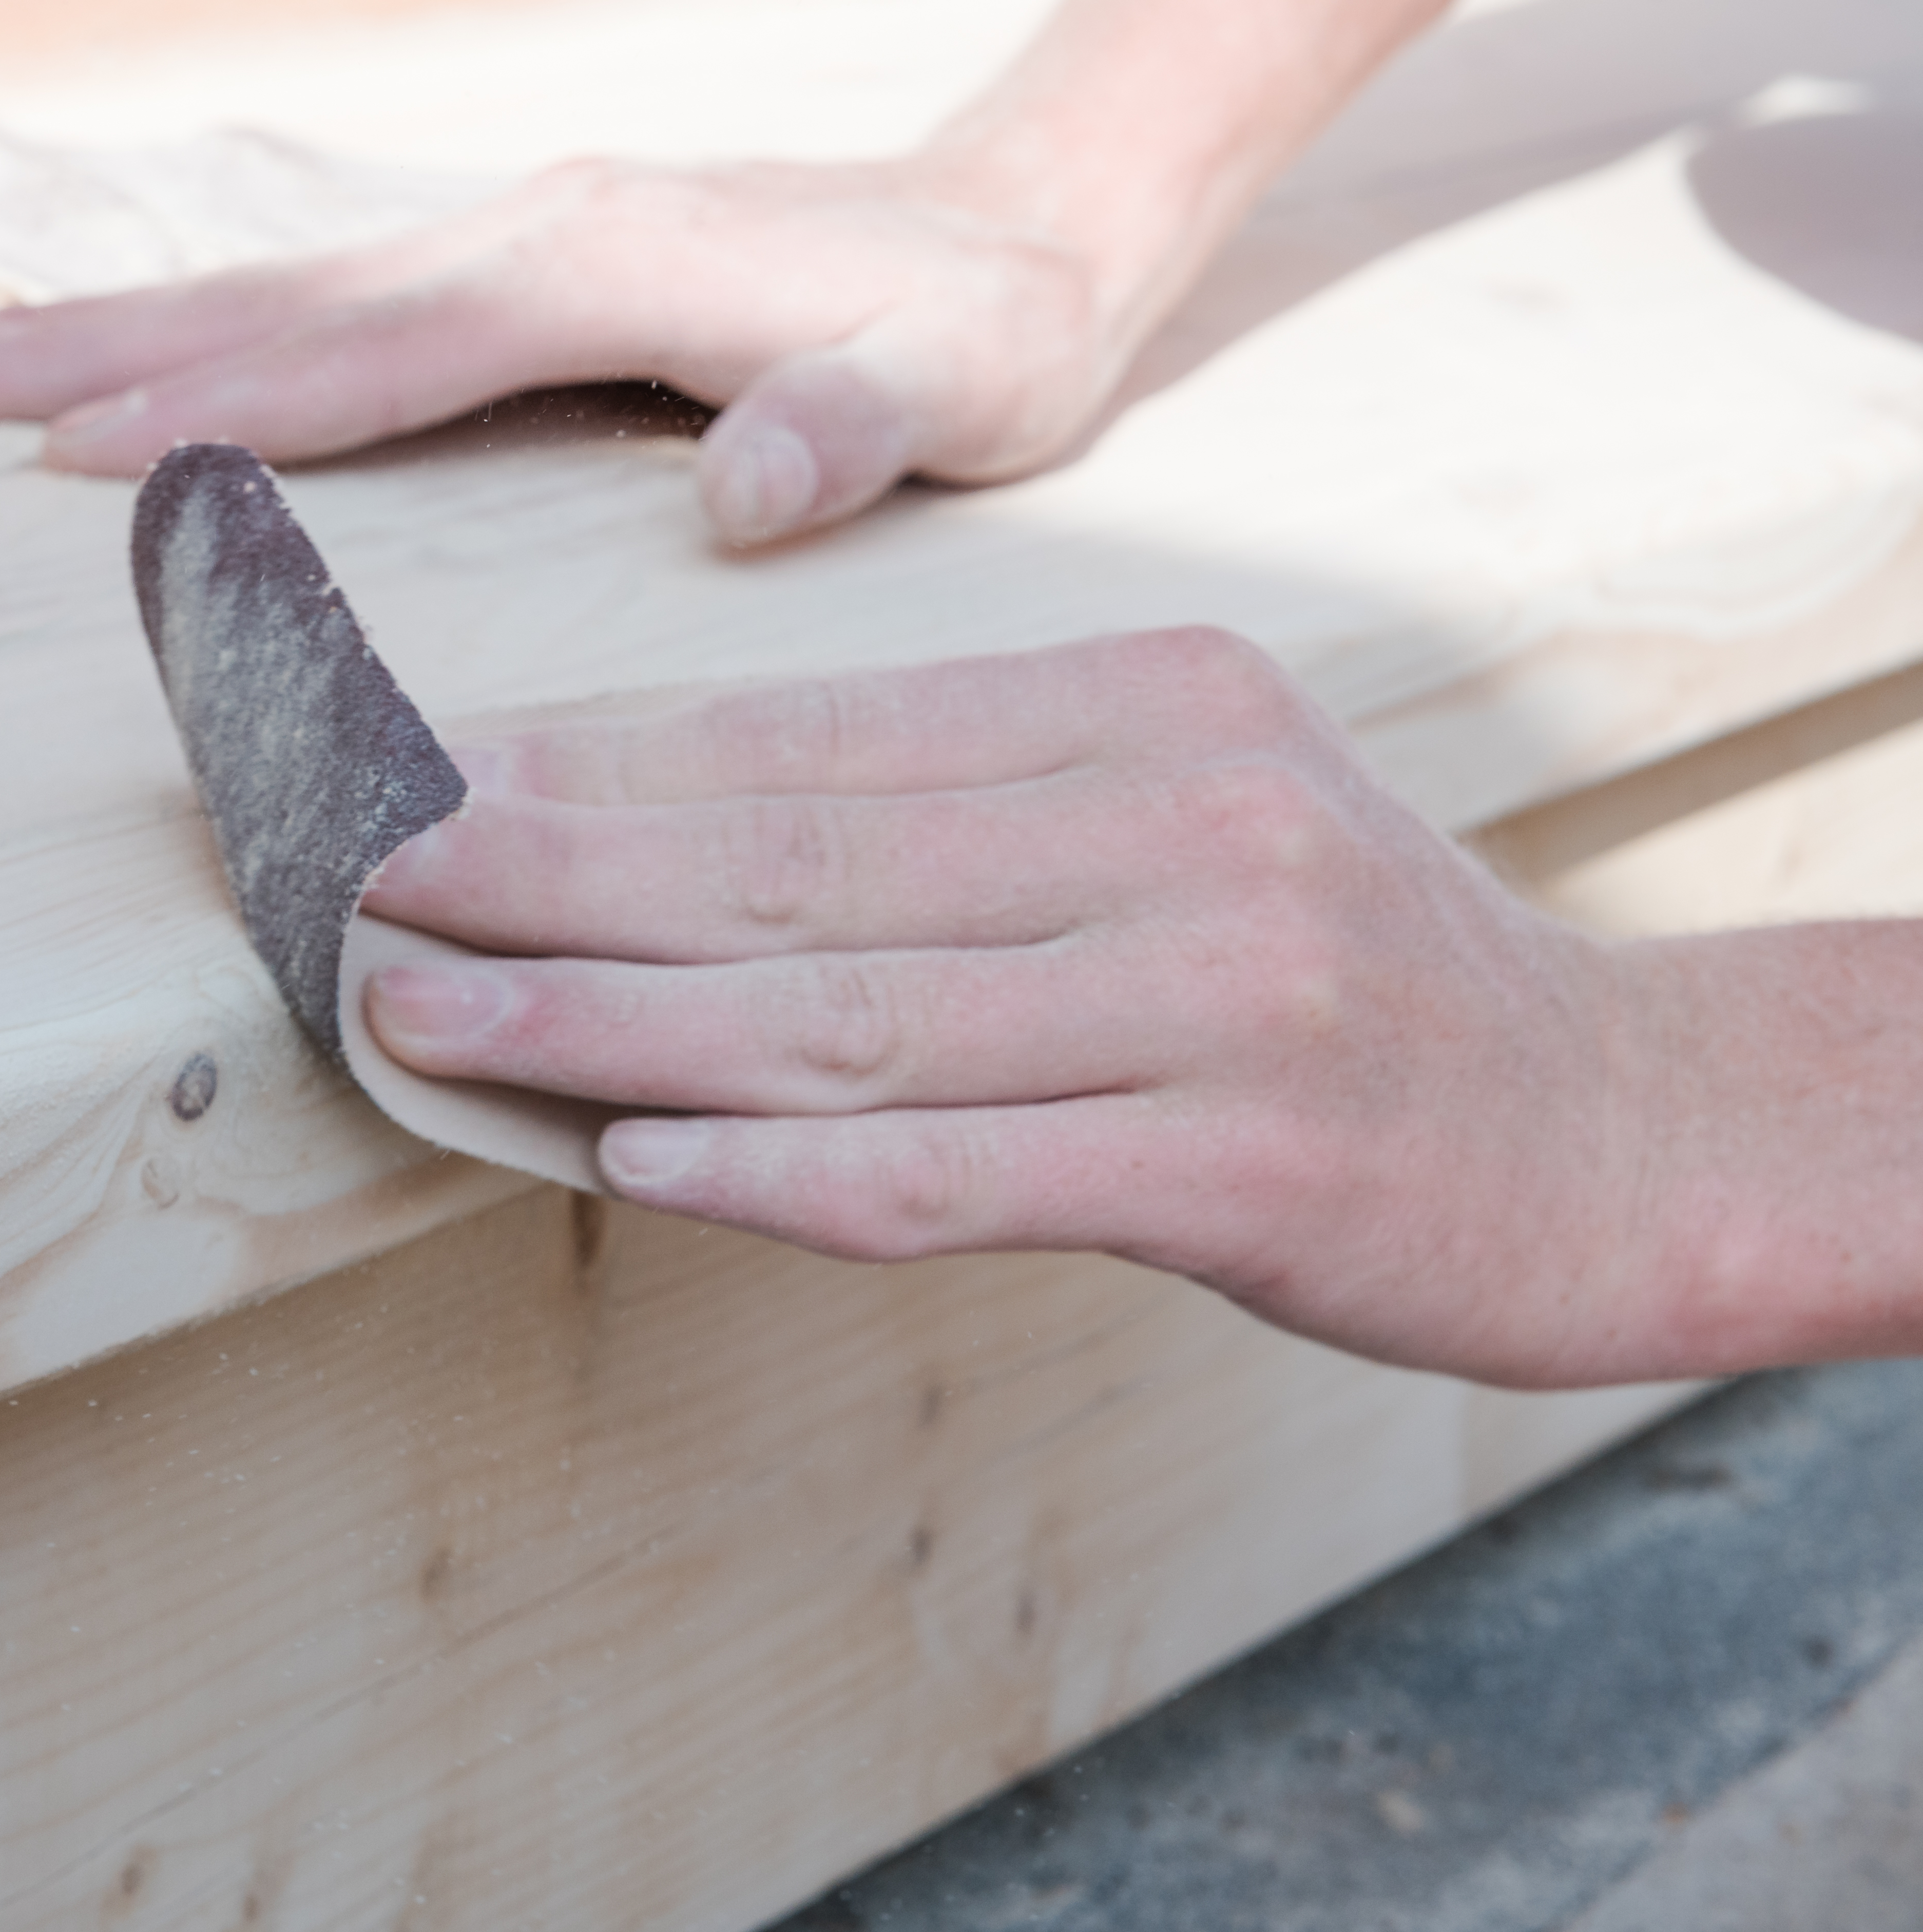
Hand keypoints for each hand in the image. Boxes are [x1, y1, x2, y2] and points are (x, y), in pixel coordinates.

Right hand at [0, 155, 1122, 544]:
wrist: (1029, 222)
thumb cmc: (991, 330)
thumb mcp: (968, 388)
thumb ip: (858, 427)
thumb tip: (756, 490)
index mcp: (604, 268)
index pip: (381, 352)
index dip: (234, 405)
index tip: (83, 449)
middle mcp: (534, 229)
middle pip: (275, 295)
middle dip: (87, 341)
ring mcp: (516, 233)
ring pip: (276, 284)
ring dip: (110, 323)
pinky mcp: (517, 259)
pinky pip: (325, 296)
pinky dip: (207, 327)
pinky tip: (129, 358)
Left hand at [356, 628, 1695, 1385]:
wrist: (1621, 1128)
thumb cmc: (1340, 979)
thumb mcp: (1181, 830)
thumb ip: (960, 827)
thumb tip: (673, 849)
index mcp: (1147, 705)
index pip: (812, 737)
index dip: (599, 768)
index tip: (423, 780)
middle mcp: (1184, 819)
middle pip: (797, 861)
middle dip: (553, 874)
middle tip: (364, 881)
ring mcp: (1221, 993)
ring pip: (845, 1017)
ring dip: (607, 1023)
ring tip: (428, 1014)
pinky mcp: (1252, 1165)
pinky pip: (964, 1171)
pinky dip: (784, 1172)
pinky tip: (631, 1157)